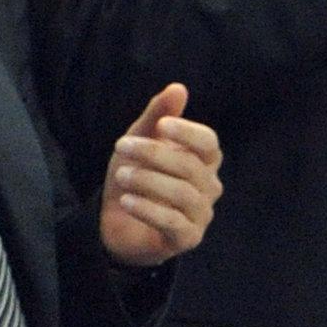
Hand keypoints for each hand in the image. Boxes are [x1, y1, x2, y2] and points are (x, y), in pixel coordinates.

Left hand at [96, 85, 224, 267]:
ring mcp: (201, 215)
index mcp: (203, 160)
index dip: (188, 133)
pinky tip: (126, 200)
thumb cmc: (136, 174)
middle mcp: (209, 187)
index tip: (162, 125)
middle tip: (121, 146)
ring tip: (121, 175)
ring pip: (183, 194)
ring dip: (148, 181)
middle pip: (191, 167)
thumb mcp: (140, 140)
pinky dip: (148, 209)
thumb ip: (157, 116)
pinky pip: (174, 223)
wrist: (117, 219)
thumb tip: (179, 87)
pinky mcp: (187, 239)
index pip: (209, 143)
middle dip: (154, 154)